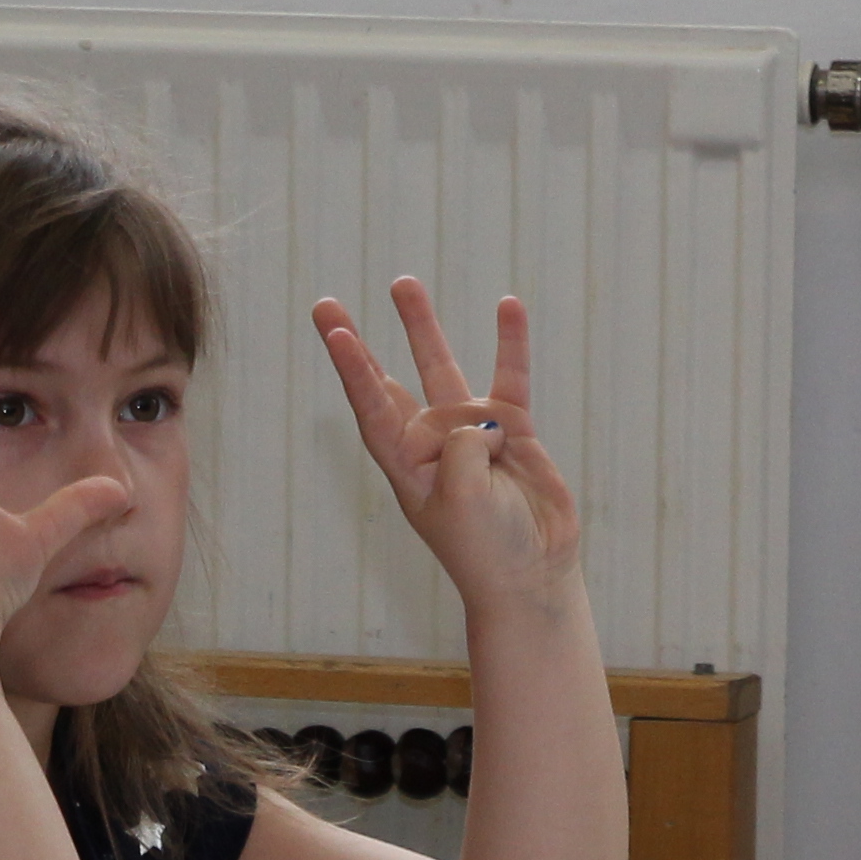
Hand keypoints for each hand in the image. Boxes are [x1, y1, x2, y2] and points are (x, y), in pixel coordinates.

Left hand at [320, 280, 583, 619]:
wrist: (534, 576)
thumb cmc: (487, 549)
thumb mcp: (463, 498)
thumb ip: (462, 446)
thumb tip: (484, 418)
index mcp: (406, 465)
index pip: (371, 408)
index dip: (354, 370)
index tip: (336, 332)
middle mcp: (430, 442)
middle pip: (388, 380)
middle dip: (358, 344)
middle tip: (326, 306)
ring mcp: (470, 432)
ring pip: (441, 365)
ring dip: (421, 326)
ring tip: (401, 284)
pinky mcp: (512, 428)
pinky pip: (508, 375)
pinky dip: (509, 341)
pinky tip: (507, 304)